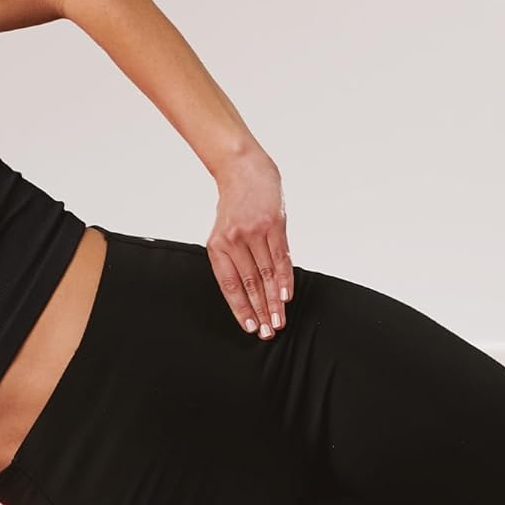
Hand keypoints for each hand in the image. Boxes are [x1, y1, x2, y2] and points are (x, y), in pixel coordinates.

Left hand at [208, 150, 292, 338]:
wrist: (245, 172)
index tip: (250, 328)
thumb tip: (247, 292)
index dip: (240, 308)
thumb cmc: (234, 206)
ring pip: (266, 274)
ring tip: (280, 321)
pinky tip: (287, 297)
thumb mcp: (224, 231)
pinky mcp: (273, 224)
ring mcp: (254, 232)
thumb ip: (233, 258)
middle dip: (260, 311)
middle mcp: (233, 240)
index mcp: (216, 245)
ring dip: (275, 301)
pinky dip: (285, 279)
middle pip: (249, 283)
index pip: (229, 285)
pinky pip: (281, 258)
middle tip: (268, 332)